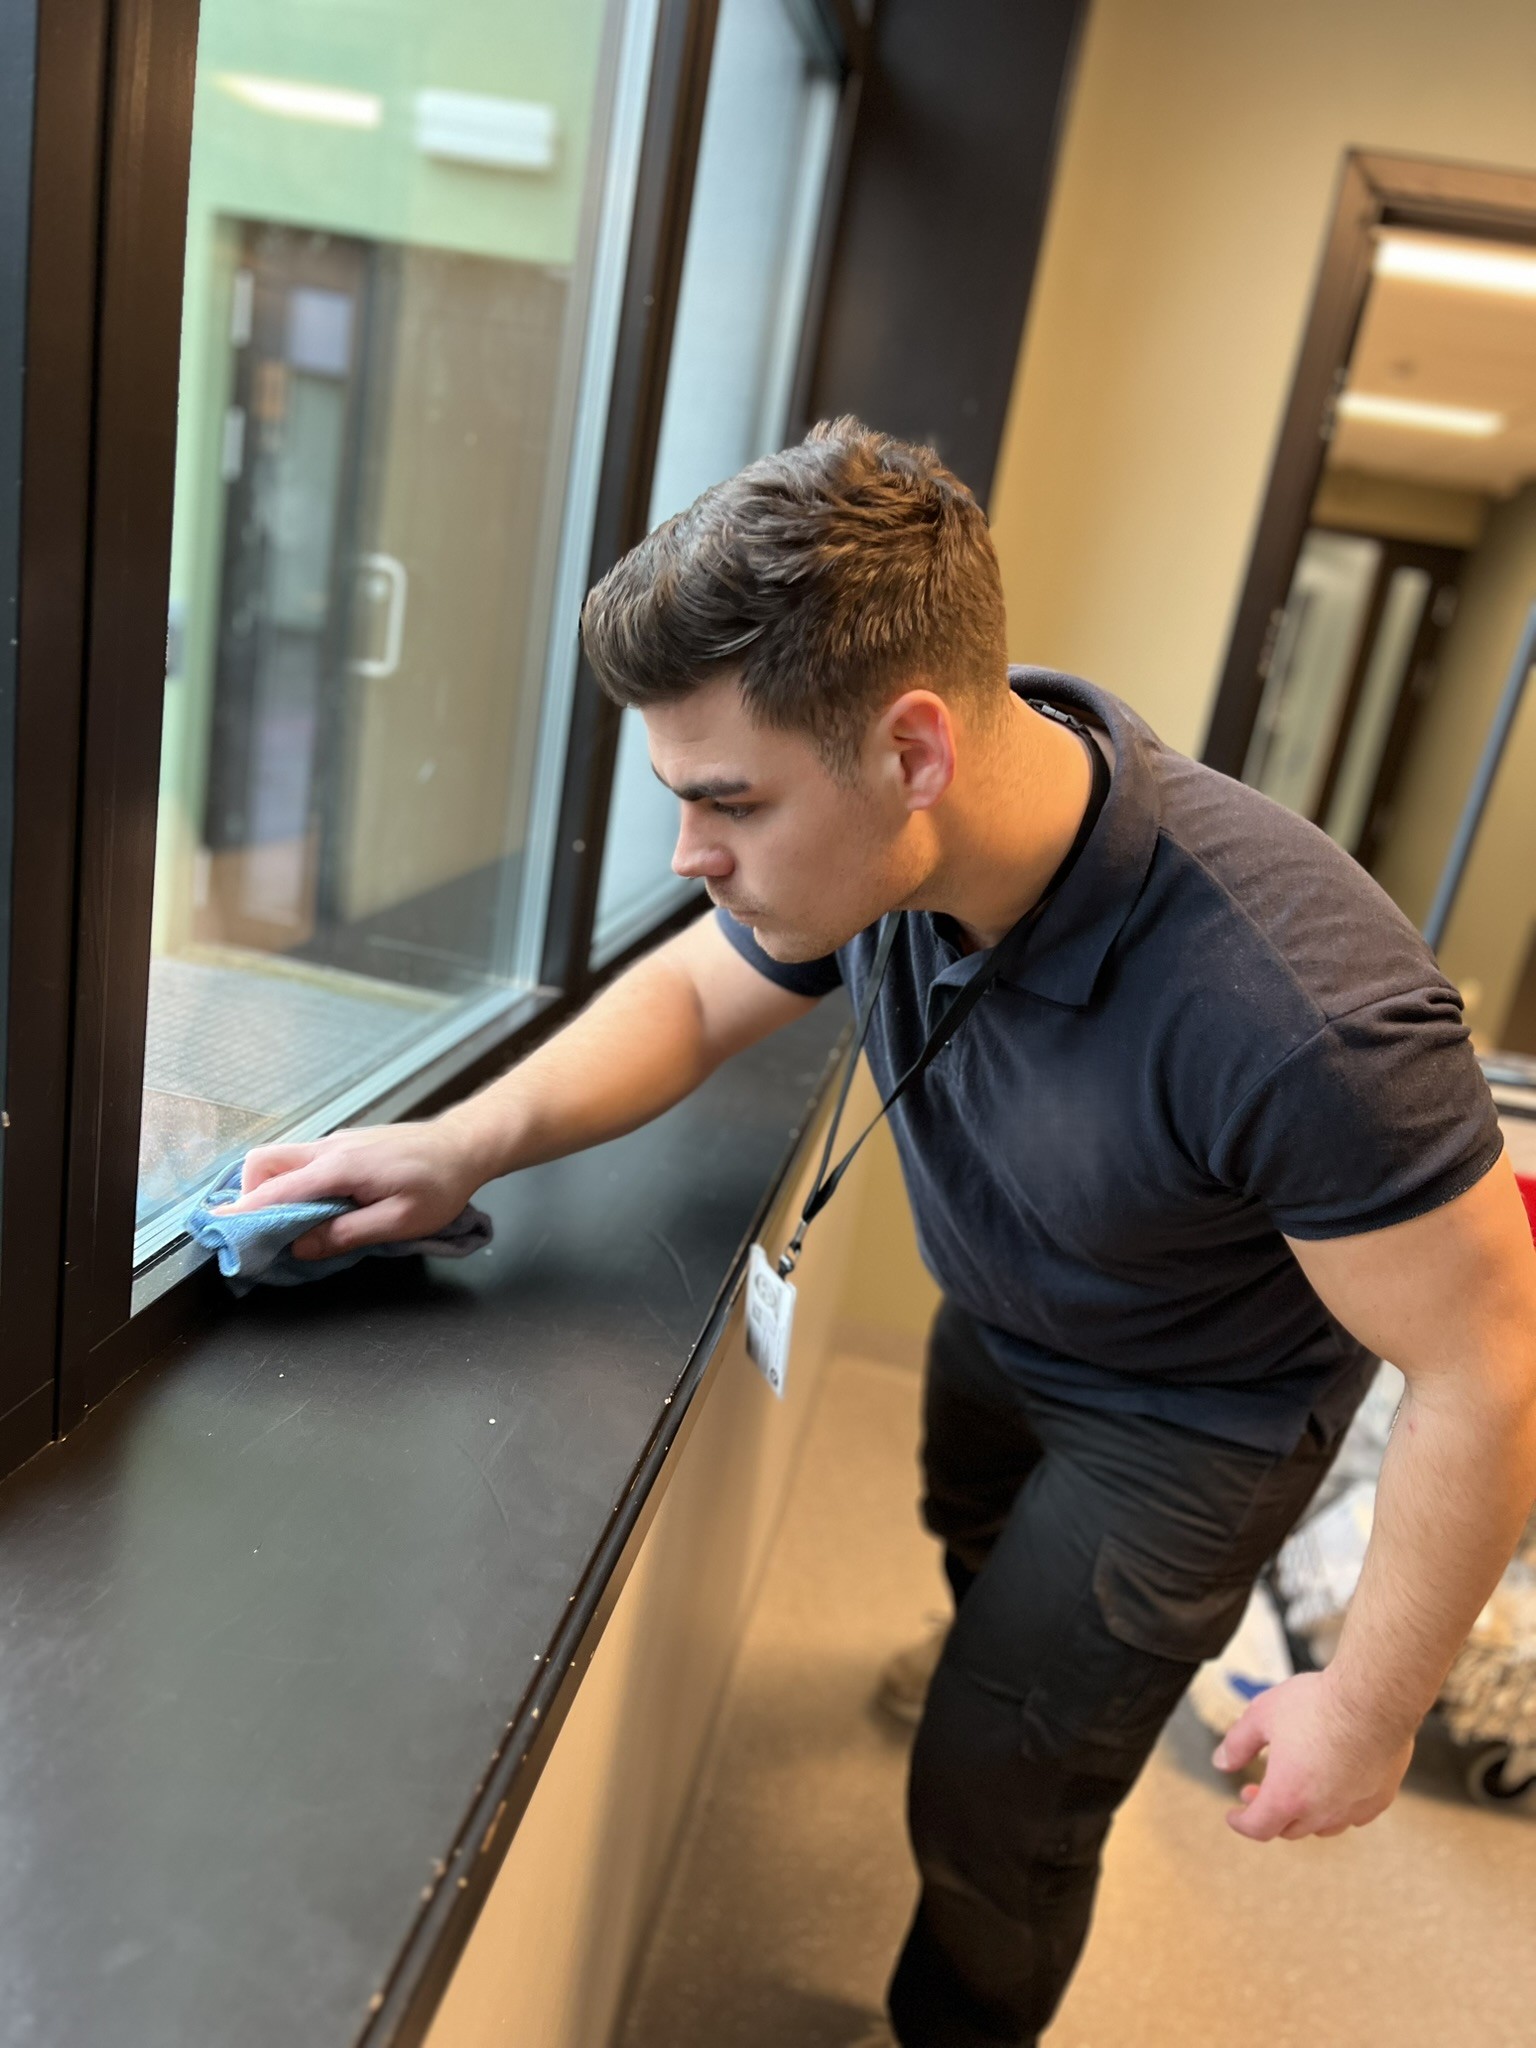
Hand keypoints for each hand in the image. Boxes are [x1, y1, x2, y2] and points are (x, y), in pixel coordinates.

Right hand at [211, 1121, 482, 1259]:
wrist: (464, 1146)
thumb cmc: (439, 1186)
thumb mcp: (398, 1221)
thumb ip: (346, 1234)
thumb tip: (301, 1246)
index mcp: (339, 1167)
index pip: (277, 1189)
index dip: (245, 1212)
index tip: (222, 1231)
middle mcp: (329, 1148)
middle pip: (265, 1161)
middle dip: (247, 1193)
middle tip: (253, 1229)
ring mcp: (335, 1142)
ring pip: (281, 1158)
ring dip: (267, 1188)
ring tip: (273, 1224)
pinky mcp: (345, 1144)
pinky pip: (301, 1160)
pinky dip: (288, 1182)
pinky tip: (302, 1206)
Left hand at [1211, 1670, 1414, 1840]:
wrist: (1374, 1697)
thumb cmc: (1317, 1704)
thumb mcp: (1262, 1714)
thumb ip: (1238, 1743)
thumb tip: (1221, 1762)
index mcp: (1287, 1795)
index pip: (1258, 1827)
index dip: (1241, 1823)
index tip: (1234, 1815)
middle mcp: (1321, 1811)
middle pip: (1288, 1829)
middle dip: (1267, 1813)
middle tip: (1257, 1790)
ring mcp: (1353, 1808)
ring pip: (1321, 1827)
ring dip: (1302, 1815)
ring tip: (1293, 1790)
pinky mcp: (1379, 1799)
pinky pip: (1352, 1817)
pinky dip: (1336, 1809)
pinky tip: (1331, 1788)